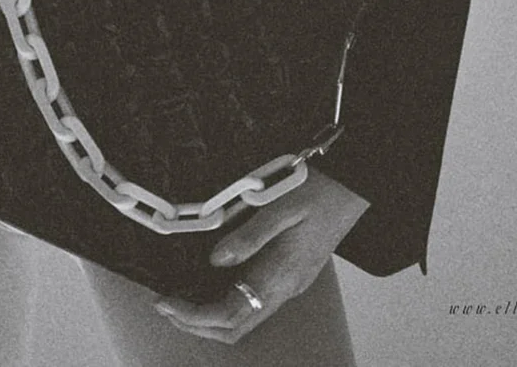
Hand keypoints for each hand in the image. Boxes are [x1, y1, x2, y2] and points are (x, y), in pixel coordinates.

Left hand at [153, 169, 369, 343]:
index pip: (230, 315)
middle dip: (195, 324)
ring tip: (178, 298)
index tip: (165, 302)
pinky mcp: (288, 275)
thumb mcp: (280, 205)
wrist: (352, 189)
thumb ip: (248, 235)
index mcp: (281, 277)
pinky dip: (224, 302)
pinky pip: (252, 302)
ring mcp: (287, 285)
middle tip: (164, 306)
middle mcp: (284, 289)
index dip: (193, 315)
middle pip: (234, 328)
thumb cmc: (319, 192)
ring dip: (208, 317)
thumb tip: (216, 259)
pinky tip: (208, 284)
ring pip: (243, 319)